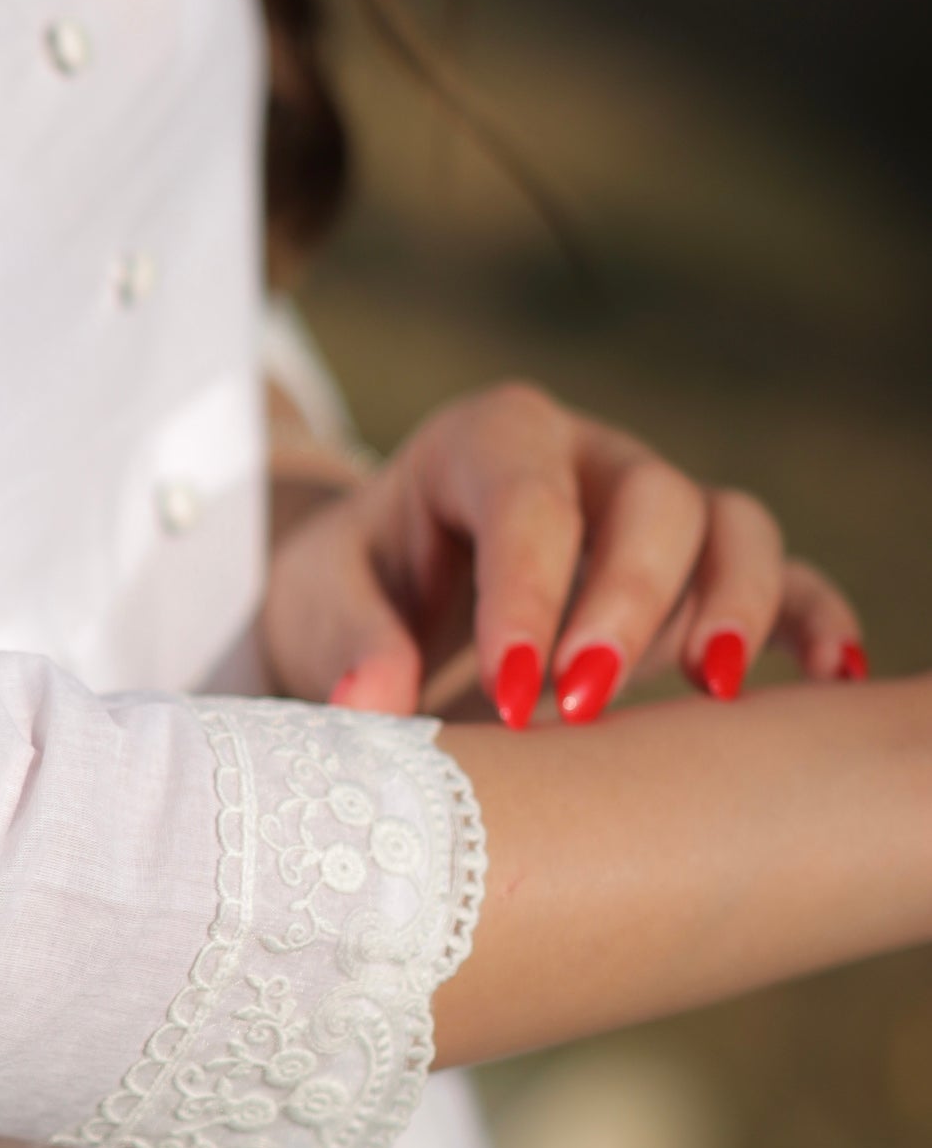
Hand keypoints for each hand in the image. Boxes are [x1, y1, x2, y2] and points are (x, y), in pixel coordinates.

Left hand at [260, 380, 867, 723]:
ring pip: (730, 524)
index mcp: (490, 440)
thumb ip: (347, 645)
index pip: (527, 503)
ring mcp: (654, 510)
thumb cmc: (353, 586)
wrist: (382, 592)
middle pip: (651, 499)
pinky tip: (830, 677)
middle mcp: (588, 459)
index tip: (508, 697)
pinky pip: (782, 576)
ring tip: (710, 692)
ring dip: (729, 607)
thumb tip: (373, 707)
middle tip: (581, 705)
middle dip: (628, 602)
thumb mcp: (317, 603)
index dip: (529, 595)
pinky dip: (811, 618)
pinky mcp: (698, 572)